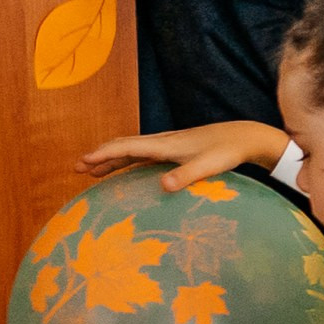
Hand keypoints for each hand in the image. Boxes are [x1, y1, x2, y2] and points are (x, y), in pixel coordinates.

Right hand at [77, 120, 288, 190]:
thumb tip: (163, 186)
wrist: (245, 137)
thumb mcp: (208, 166)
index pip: (126, 147)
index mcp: (166, 145)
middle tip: (78, 168)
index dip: (102, 154)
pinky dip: (128, 160)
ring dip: (112, 159)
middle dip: (100, 156)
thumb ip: (186, 175)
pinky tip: (126, 169)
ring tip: (93, 171)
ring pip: (133, 149)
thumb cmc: (228, 151)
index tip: (82, 162)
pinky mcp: (177, 149)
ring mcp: (170, 144)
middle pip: (124, 146)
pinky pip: (144, 154)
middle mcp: (164, 141)